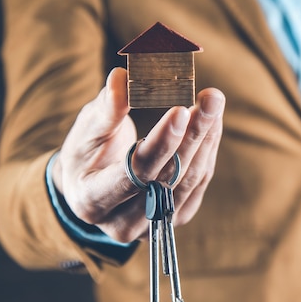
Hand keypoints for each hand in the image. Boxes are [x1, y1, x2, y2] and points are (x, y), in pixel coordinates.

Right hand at [52, 67, 224, 241]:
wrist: (92, 184)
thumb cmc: (86, 152)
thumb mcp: (87, 129)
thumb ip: (106, 109)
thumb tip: (121, 77)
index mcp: (93, 201)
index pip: (134, 172)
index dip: (160, 143)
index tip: (180, 110)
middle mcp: (123, 223)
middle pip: (168, 178)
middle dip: (192, 135)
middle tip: (211, 98)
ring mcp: (153, 225)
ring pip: (188, 180)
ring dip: (206, 139)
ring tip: (213, 103)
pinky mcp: (175, 217)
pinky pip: (198, 182)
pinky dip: (208, 150)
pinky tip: (212, 122)